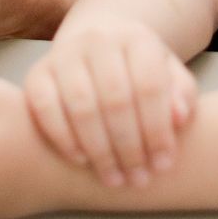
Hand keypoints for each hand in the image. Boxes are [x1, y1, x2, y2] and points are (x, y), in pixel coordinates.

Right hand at [23, 16, 196, 188]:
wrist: (97, 44)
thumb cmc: (139, 71)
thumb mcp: (170, 76)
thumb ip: (181, 95)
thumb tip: (179, 118)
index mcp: (137, 39)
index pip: (149, 87)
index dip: (157, 130)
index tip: (164, 165)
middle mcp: (98, 40)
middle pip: (116, 100)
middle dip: (130, 147)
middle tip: (139, 180)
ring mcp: (64, 54)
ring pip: (81, 106)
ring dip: (100, 150)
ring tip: (114, 179)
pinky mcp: (36, 73)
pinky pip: (44, 107)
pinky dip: (62, 137)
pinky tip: (82, 160)